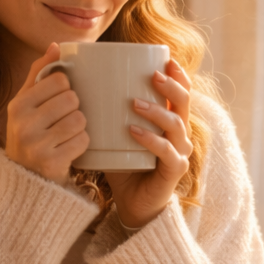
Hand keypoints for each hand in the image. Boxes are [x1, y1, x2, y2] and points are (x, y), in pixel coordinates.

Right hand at [5, 43, 88, 185]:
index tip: (59, 100)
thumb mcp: (26, 104)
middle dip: (74, 108)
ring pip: (80, 119)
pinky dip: (82, 143)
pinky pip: (83, 141)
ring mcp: (37, 145)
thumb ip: (39, 74)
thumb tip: (56, 46)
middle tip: (64, 120)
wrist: (25, 180)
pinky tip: (70, 147)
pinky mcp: (52, 162)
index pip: (59, 80)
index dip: (66, 88)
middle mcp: (23, 124)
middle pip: (72, 99)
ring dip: (80, 127)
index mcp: (17, 105)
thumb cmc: (30, 134)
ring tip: (67, 134)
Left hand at [106, 59, 193, 228]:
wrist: (133, 204)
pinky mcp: (174, 170)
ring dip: (156, 110)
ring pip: (176, 124)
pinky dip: (150, 139)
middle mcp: (180, 135)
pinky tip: (134, 131)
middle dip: (171, 86)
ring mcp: (180, 152)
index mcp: (170, 123)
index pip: (181, 94)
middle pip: (184, 103)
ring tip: (134, 102)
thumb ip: (106, 114)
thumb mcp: (115, 136)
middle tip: (153, 74)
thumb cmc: (124, 167)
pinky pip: (166, 151)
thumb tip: (79, 89)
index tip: (166, 59)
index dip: (178, 75)